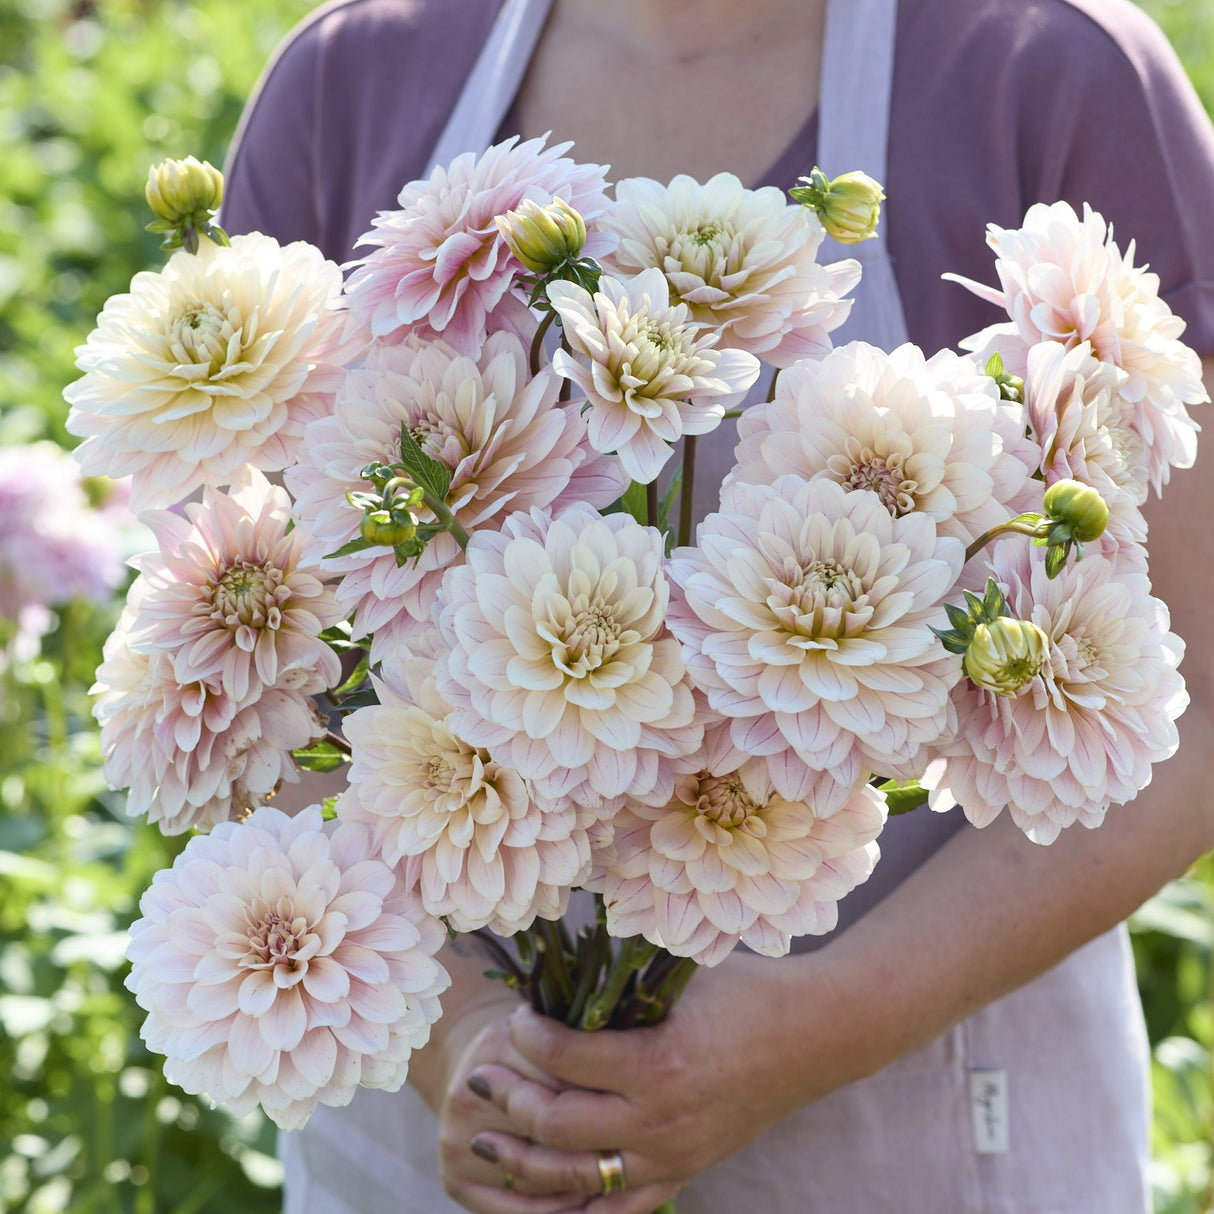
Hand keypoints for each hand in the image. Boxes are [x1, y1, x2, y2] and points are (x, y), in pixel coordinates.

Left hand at [463, 951, 812, 1212]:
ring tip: (489, 1139)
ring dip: (524, 1158)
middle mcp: (660, 1120)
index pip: (563, 1057)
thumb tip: (555, 981)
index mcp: (657, 1063)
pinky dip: (574, 1206)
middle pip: (557, 1122)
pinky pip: (617, 1208)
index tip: (515, 1017)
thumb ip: (619, 989)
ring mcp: (672, 1155)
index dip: (526, 1035)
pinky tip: (540, 1195)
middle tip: (484, 1076)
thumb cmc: (747, 992)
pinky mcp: (684, 1171)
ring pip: (576, 1175)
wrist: (814, 1034)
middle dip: (510, 1097)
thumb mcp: (680, 980)